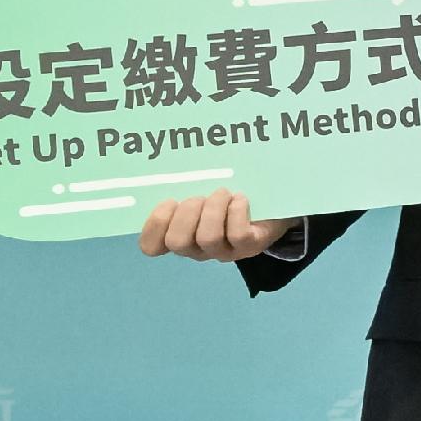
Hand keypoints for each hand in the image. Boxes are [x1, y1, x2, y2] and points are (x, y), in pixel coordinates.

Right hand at [134, 188, 294, 262]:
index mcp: (179, 236)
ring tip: (222, 194)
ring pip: (208, 238)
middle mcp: (197, 249)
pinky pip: (237, 235)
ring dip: (213, 209)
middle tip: (200, 197)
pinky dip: (237, 212)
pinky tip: (240, 199)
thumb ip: (179, 187)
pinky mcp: (249, 246)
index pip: (151, 246)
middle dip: (186, 213)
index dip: (154, 225)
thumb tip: (166, 169)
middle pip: (178, 242)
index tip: (169, 201)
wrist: (269, 203)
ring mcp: (224, 251)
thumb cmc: (224, 197)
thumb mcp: (198, 191)